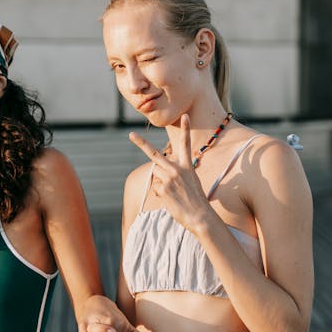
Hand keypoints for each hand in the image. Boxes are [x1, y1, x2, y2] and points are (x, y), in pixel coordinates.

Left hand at [129, 113, 210, 233]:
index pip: (186, 144)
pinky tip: (172, 199)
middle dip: (141, 144)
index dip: (186, 129)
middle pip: (154, 154)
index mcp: (187, 166)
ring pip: (155, 174)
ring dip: (161, 182)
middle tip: (131, 135)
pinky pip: (156, 188)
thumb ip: (176, 172)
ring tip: (174, 193)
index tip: (186, 116)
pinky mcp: (162, 189)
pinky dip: (161, 194)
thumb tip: (158, 171)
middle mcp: (177, 169)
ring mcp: (169, 178)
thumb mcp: (191, 181)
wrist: (200, 216)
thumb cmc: (196, 200)